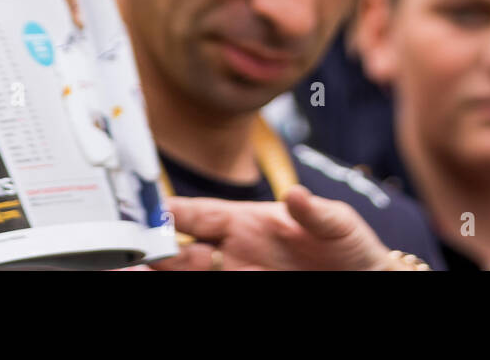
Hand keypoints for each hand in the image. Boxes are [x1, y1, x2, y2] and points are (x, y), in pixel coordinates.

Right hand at [151, 185, 390, 270]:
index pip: (196, 213)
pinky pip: (204, 292)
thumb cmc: (349, 248)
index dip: (167, 211)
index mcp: (247, 221)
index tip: (142, 211)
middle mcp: (232, 251)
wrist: (366, 282)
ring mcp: (236, 276)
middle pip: (177, 250)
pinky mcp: (244, 294)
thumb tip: (296, 195)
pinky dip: (177, 287)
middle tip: (123, 250)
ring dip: (156, 272)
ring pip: (183, 275)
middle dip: (149, 248)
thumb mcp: (338, 225)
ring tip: (127, 271)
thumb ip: (315, 213)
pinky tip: (159, 281)